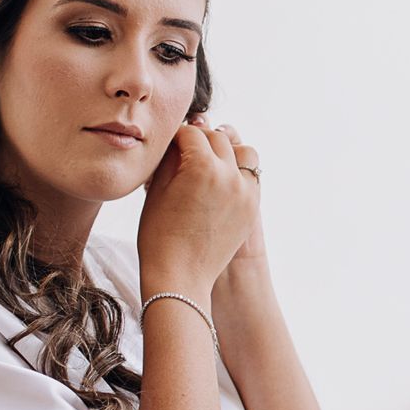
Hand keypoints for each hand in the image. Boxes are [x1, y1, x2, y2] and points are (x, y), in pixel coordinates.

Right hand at [136, 118, 260, 293]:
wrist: (181, 276)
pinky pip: (252, 177)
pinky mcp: (253, 208)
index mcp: (203, 167)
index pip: (190, 133)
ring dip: (228, 152)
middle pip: (219, 139)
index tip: (167, 141)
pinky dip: (238, 172)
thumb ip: (171, 158)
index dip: (175, 135)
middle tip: (183, 149)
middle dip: (200, 140)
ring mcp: (246, 193)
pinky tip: (219, 181)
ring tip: (208, 162)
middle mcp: (231, 176)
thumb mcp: (157, 189)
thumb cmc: (159, 235)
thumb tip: (179, 139)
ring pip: (245, 153)